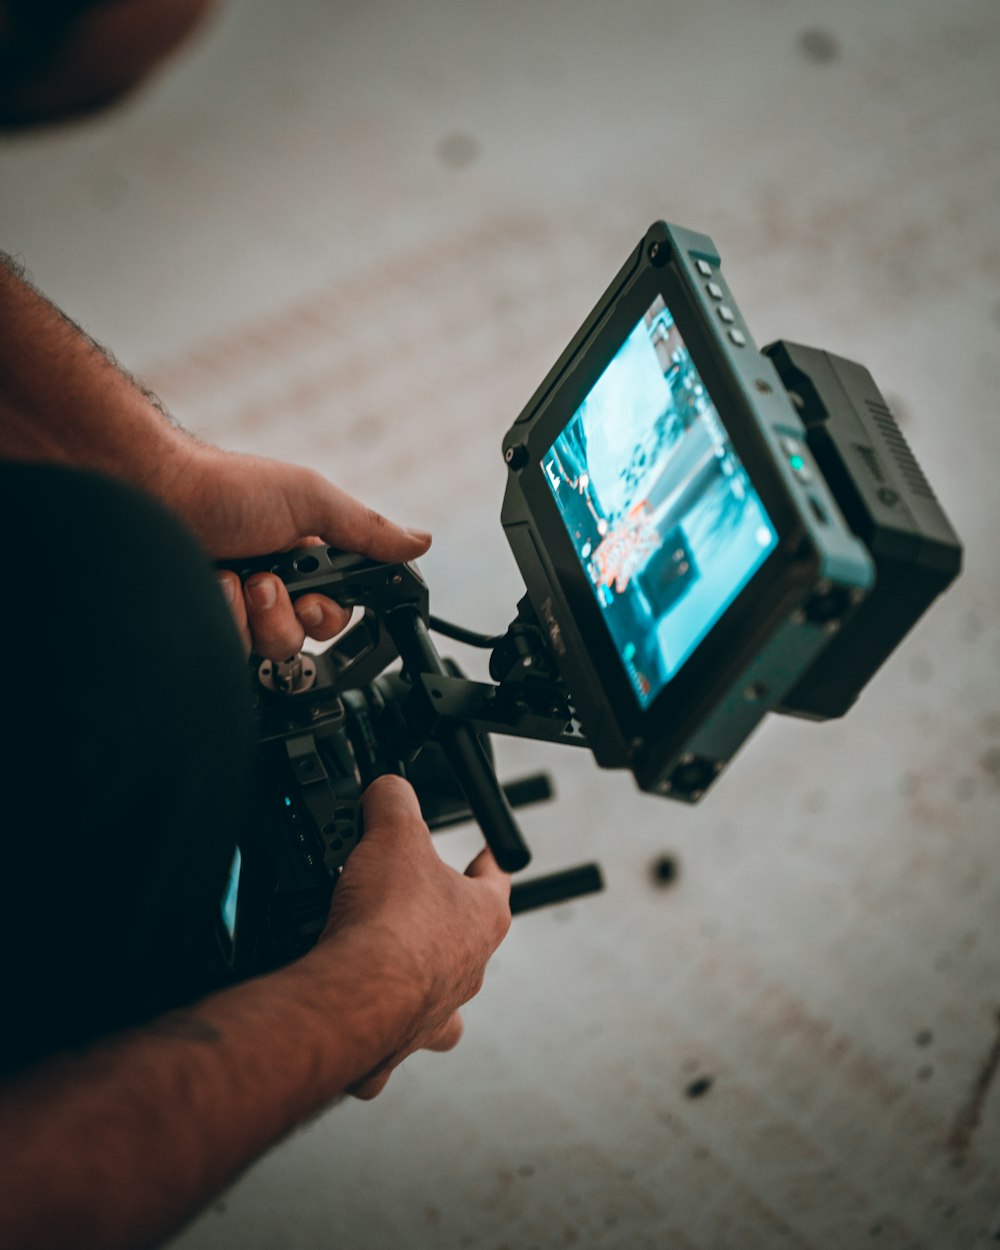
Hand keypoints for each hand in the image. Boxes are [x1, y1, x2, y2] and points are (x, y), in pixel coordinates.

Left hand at [170, 444, 430, 658]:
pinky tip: (209, 583)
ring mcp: (236, 610)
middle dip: (285, 613)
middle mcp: (272, 589)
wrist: (154, 495)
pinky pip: (229, 651)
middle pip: (302, 639)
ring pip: (267, 651)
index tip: (311, 596)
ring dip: (252, 612)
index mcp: (304, 562)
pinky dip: (221, 615)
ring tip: (234, 577)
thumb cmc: (227, 487)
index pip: (334, 614)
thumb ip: (367, 529)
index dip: (326, 613)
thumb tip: (421, 542)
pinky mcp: (207, 625)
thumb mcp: (311, 500)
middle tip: (265, 579)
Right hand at [311, 775, 510, 1098]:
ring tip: (389, 968)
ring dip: (420, 985)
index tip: (491, 852)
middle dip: (444, 924)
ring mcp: (431, 1014)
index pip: (497, 879)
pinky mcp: (390, 1047)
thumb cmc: (389, 926)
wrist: (353, 997)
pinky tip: (351, 1011)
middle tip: (414, 905)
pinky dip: (372, 1029)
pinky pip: (386, 1042)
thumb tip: (388, 787)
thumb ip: (394, 801)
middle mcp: (466, 971)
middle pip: (468, 942)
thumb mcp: (393, 834)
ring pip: (441, 1003)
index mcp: (482, 919)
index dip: (490, 859)